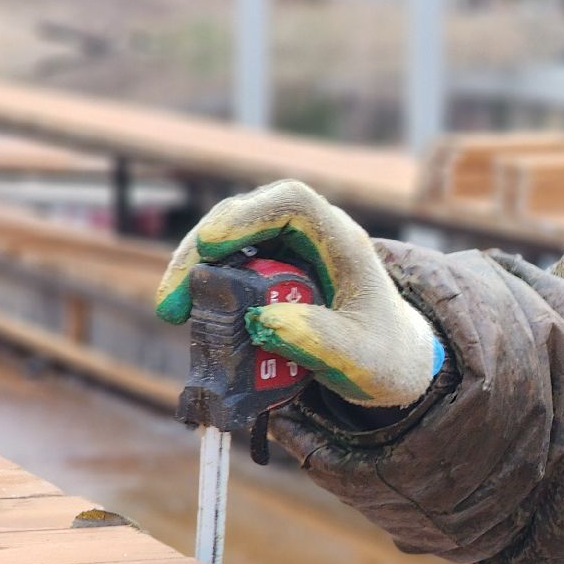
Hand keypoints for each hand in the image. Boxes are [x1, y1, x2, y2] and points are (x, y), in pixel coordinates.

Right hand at [155, 179, 442, 407]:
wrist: (391, 358)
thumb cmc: (383, 353)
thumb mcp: (361, 358)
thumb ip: (320, 340)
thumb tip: (263, 322)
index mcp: (343, 243)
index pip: (295, 204)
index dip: (250, 215)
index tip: (212, 245)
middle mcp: (312, 235)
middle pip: (247, 215)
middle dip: (201, 250)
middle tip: (173, 300)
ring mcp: (287, 250)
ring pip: (228, 238)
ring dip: (194, 268)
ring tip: (172, 312)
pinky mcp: (268, 270)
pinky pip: (227, 265)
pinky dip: (203, 285)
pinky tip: (186, 315)